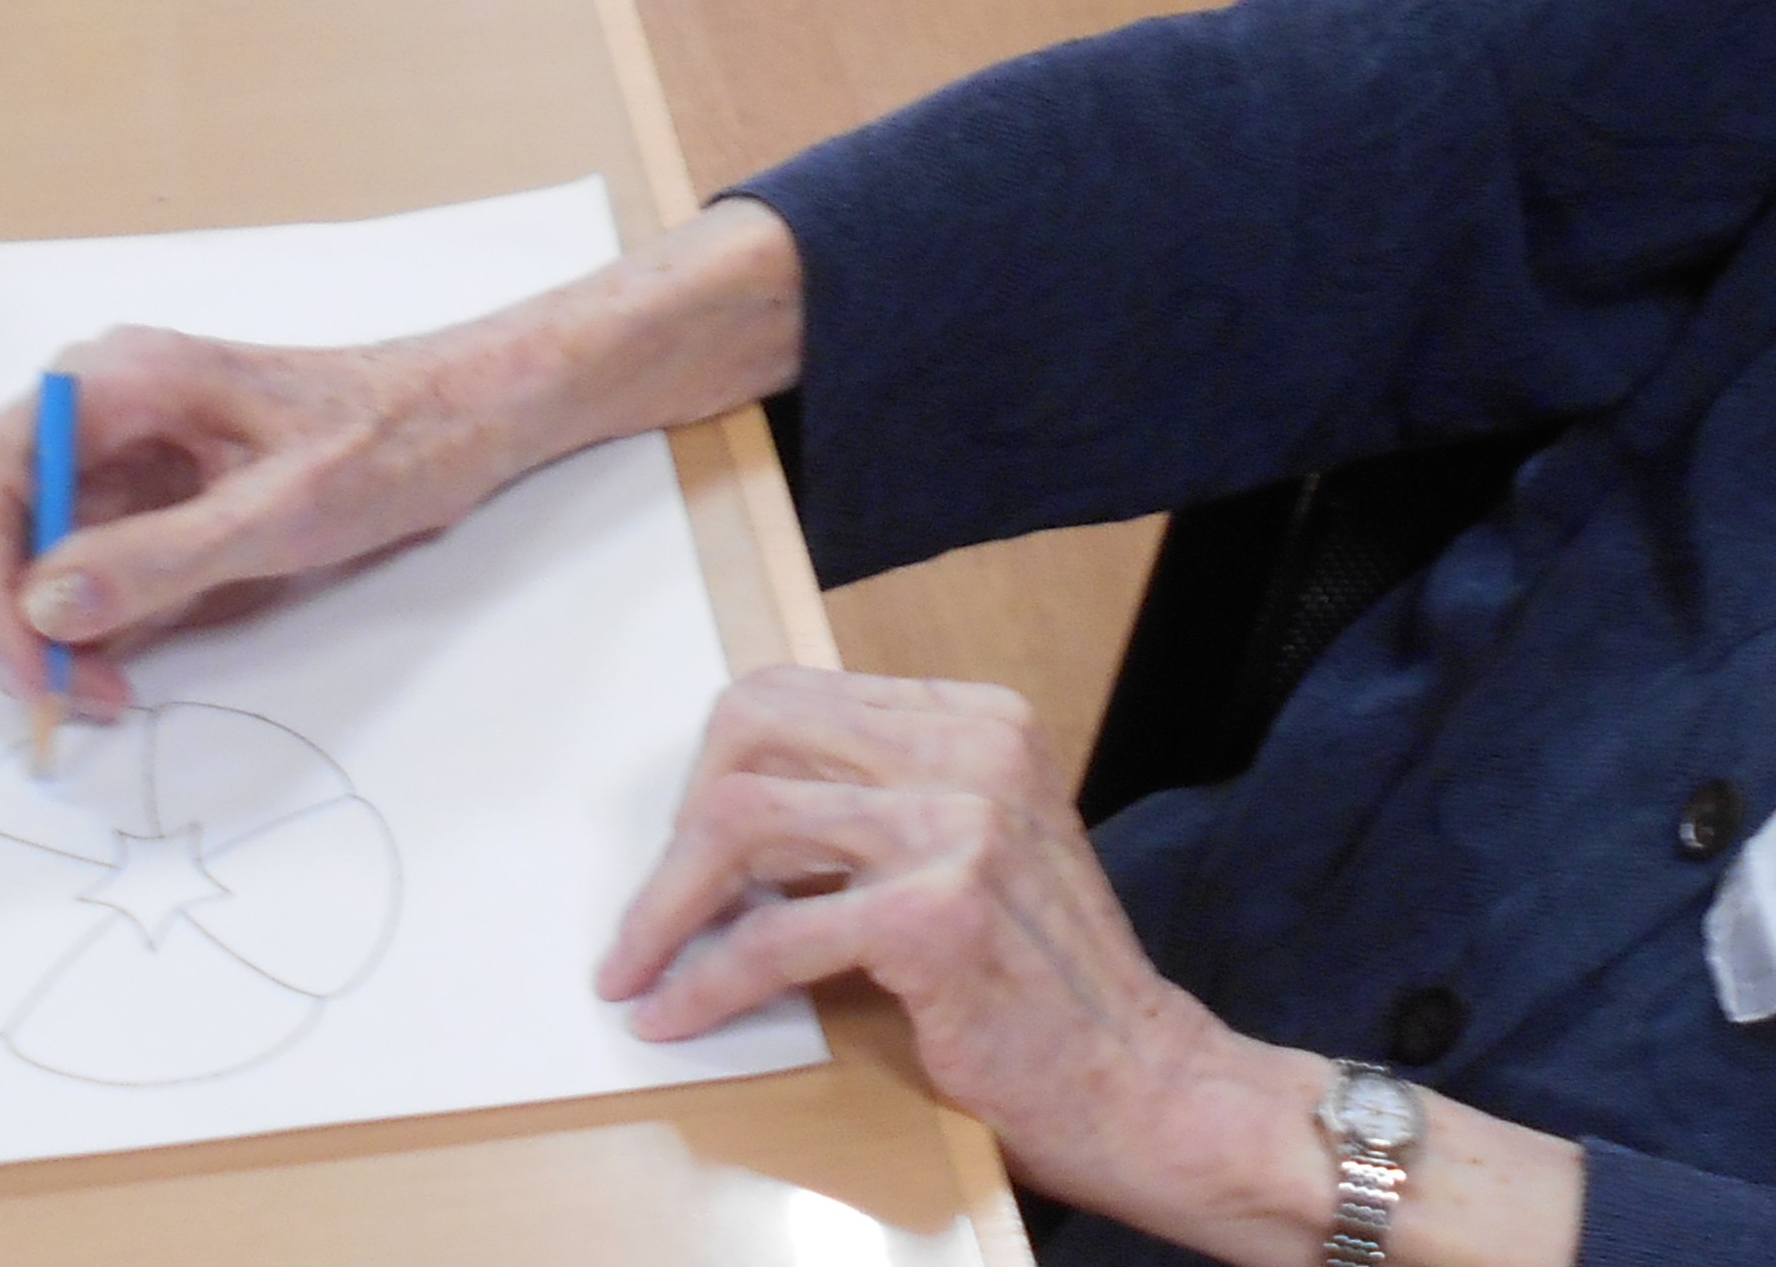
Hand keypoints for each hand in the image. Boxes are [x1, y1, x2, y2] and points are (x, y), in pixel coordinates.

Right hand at [0, 326, 514, 717]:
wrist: (463, 417)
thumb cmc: (390, 442)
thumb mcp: (283, 512)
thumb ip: (160, 558)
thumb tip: (41, 608)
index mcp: (111, 383)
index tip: (32, 671)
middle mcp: (91, 409)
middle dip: (1, 619)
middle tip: (71, 694)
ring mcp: (113, 453)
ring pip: (12, 555)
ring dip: (38, 634)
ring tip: (105, 691)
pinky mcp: (142, 497)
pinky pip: (72, 570)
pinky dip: (80, 628)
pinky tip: (126, 665)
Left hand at [597, 670, 1333, 1251]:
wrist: (1141, 1081)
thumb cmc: (1043, 983)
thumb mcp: (978, 846)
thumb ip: (881, 802)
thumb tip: (724, 810)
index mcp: (979, 719)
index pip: (788, 694)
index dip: (712, 771)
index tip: (684, 848)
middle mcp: (974, 750)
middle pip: (750, 734)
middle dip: (675, 827)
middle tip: (655, 912)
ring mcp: (962, 825)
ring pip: (740, 822)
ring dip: (662, 908)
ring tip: (634, 967)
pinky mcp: (939, 915)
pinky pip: (772, 936)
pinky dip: (705, 981)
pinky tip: (676, 1015)